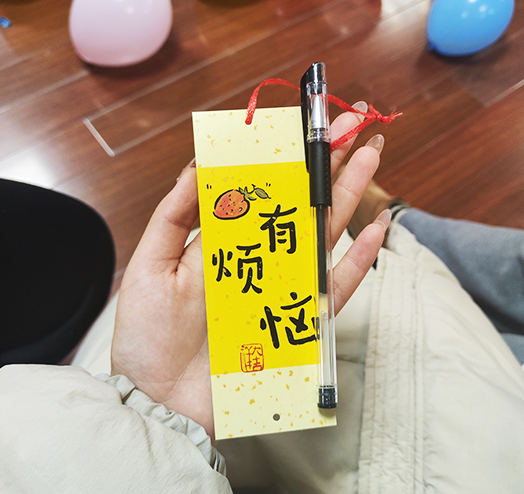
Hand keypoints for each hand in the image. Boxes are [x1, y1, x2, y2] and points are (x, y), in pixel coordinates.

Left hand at [111, 109, 389, 438]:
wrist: (158, 400)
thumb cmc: (148, 337)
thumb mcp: (150, 264)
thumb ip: (177, 213)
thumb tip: (202, 161)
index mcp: (224, 241)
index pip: (262, 188)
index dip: (285, 155)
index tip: (304, 122)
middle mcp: (258, 259)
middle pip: (300, 203)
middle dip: (328, 163)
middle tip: (355, 124)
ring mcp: (281, 288)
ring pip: (324, 234)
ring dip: (349, 194)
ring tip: (371, 155)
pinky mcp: (298, 323)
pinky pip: (335, 288)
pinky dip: (358, 260)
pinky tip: (375, 228)